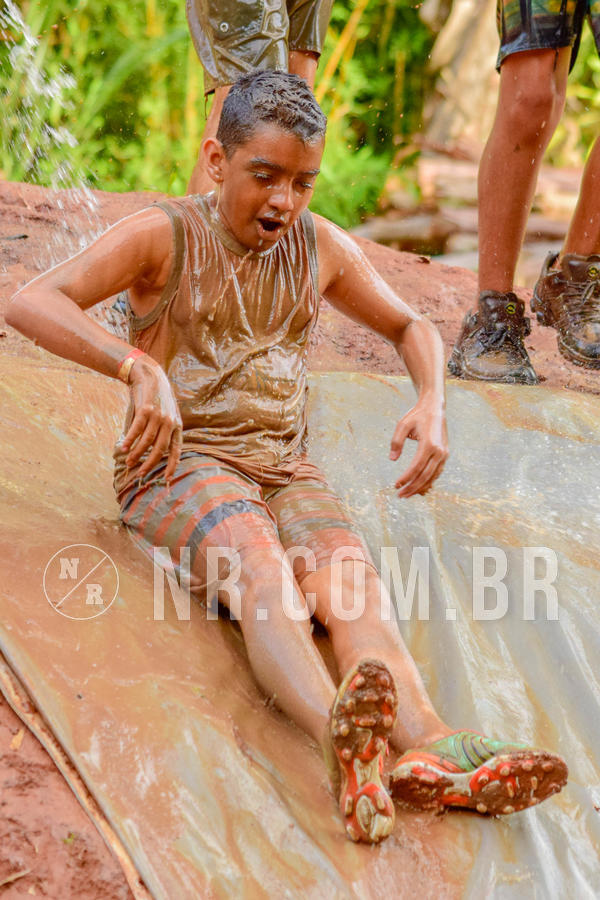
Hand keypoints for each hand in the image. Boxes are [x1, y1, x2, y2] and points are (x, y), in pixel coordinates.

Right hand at [120, 356, 182, 480]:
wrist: (150, 376)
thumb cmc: (157, 400)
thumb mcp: (168, 415)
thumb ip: (164, 432)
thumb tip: (152, 453)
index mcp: (177, 426)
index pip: (176, 450)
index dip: (172, 465)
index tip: (166, 479)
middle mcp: (170, 422)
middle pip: (160, 449)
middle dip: (150, 463)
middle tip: (140, 473)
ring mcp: (158, 416)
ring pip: (146, 441)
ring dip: (136, 453)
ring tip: (129, 461)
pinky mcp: (145, 409)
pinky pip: (136, 430)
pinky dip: (129, 440)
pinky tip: (123, 448)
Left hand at [389, 399, 447, 497]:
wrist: (435, 408)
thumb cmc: (417, 415)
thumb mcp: (402, 425)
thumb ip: (396, 442)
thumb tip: (392, 459)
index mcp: (429, 444)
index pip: (416, 467)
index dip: (405, 478)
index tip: (396, 485)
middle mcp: (439, 451)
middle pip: (425, 476)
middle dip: (412, 488)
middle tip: (400, 495)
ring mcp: (444, 454)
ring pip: (432, 477)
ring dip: (420, 488)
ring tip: (407, 494)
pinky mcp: (445, 455)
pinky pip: (437, 472)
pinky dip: (428, 482)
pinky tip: (419, 488)